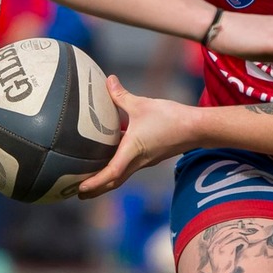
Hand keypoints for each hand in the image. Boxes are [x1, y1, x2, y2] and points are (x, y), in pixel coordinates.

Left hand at [77, 75, 194, 198]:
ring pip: (121, 176)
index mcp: (132, 151)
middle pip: (113, 182)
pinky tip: (109, 157)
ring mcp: (144, 161)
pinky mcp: (149, 156)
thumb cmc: (170, 118)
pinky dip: (115, 168)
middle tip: (76, 192)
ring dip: (105, 181)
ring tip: (88, 179)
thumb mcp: (142, 104)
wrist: (196, 128)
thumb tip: (108, 80)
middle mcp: (137, 161)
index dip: (94, 182)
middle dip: (95, 189)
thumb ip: (121, 95)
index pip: (111, 173)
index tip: (79, 189)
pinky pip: (128, 166)